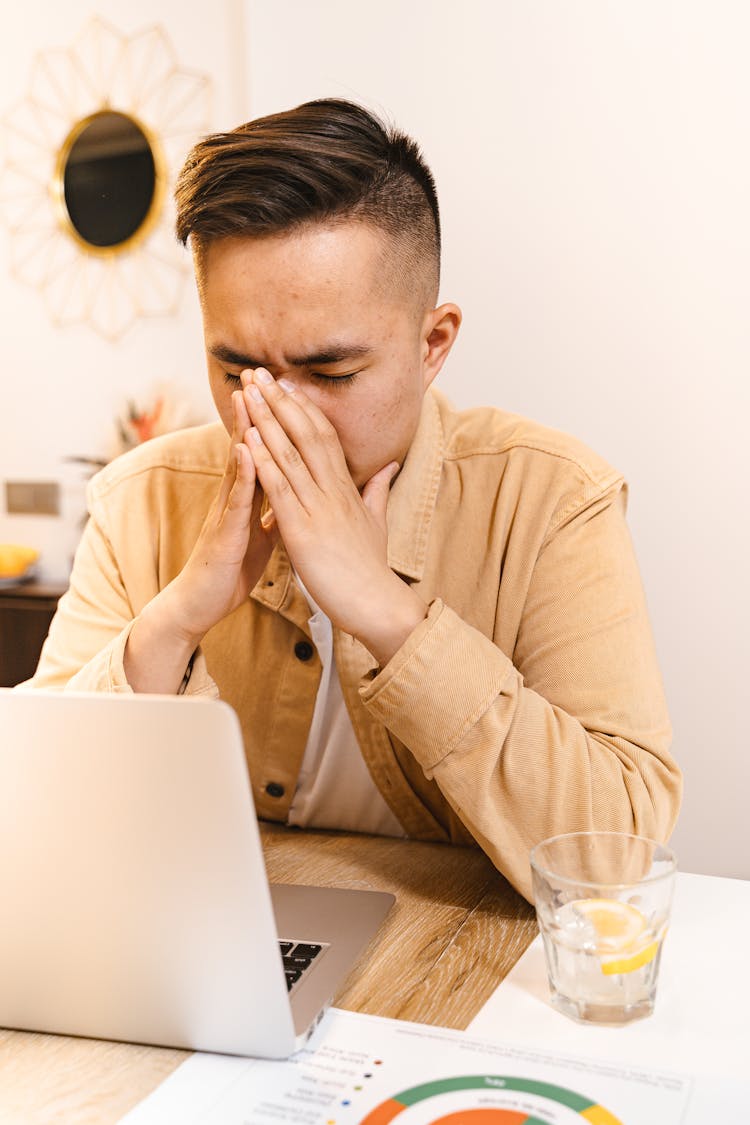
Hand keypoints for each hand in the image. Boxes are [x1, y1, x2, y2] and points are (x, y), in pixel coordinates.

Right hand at [164, 381, 277, 645]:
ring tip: (248, 396)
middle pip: (246, 446)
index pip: (262, 451)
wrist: (202, 605)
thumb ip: (274, 512)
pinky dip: (241, 474)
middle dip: (253, 410)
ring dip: (241, 429)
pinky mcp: (223, 533)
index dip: (272, 422)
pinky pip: (234, 501)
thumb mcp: (262, 536)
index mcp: (248, 498)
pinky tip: (244, 450)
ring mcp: (226, 512)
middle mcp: (234, 498)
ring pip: (236, 464)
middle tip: (259, 372)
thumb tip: (294, 496)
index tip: (283, 388)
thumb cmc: (230, 569)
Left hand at [241, 370, 426, 664]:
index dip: (302, 407)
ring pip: (289, 453)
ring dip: (265, 419)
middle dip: (280, 400)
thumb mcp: (377, 523)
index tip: (285, 384)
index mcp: (345, 488)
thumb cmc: (371, 569)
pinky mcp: (303, 530)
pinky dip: (262, 461)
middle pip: (305, 433)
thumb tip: (388, 466)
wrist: (376, 604)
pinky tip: (247, 438)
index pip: (323, 436)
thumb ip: (377, 490)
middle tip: (259, 371)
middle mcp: (332, 490)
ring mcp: (318, 508)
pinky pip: (280, 488)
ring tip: (247, 390)